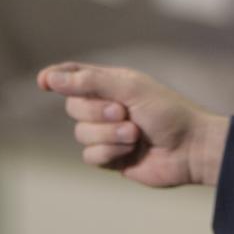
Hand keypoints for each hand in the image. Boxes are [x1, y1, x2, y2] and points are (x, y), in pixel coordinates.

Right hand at [37, 62, 229, 186]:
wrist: (190, 148)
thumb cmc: (167, 112)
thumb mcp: (130, 88)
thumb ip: (90, 82)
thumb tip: (50, 78)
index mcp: (114, 83)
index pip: (76, 75)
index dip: (57, 77)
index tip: (43, 82)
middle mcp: (107, 106)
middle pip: (73, 106)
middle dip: (96, 111)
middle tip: (124, 113)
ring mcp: (108, 133)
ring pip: (81, 133)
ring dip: (108, 135)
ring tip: (135, 135)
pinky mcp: (110, 157)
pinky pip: (90, 155)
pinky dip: (109, 152)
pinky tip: (130, 152)